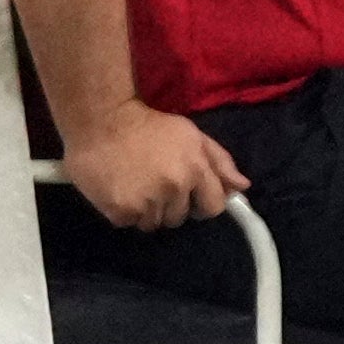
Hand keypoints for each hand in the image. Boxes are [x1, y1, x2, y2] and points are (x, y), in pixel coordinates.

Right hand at [61, 101, 248, 229]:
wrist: (101, 120)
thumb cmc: (148, 125)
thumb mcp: (191, 135)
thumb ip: (220, 161)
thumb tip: (242, 187)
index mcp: (195, 169)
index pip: (214, 206)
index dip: (202, 203)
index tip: (189, 197)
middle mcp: (174, 188)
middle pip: (180, 218)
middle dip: (170, 205)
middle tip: (154, 184)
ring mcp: (147, 202)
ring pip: (154, 223)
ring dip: (147, 210)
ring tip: (135, 187)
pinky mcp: (121, 210)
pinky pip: (130, 223)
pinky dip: (125, 211)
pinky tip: (119, 191)